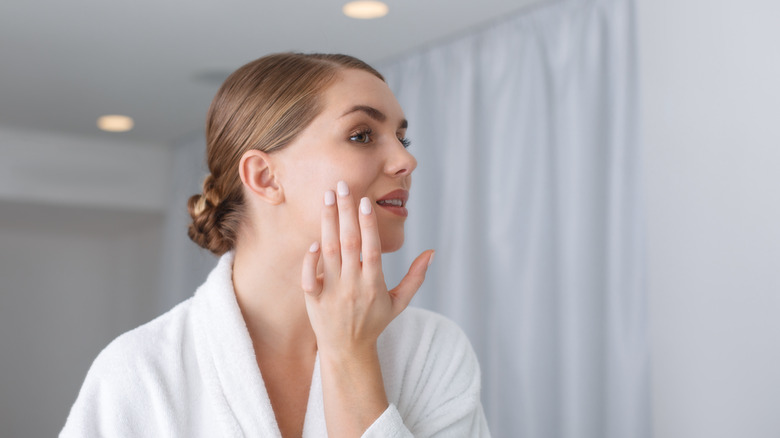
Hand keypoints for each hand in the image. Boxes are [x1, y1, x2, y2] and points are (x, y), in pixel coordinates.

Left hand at [301, 180, 433, 355]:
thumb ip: (415, 277)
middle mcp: (352, 285)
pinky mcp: (314, 299)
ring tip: (327, 198)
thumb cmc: (374, 322)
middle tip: (341, 186)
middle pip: (348, 243)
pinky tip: (313, 240)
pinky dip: (310, 260)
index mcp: (373, 284)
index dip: (368, 225)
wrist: (348, 350)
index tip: (365, 201)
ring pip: (328, 252)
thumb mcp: (399, 302)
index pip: (371, 249)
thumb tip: (431, 252)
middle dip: (345, 213)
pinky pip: (308, 277)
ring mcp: (332, 291)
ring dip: (327, 223)